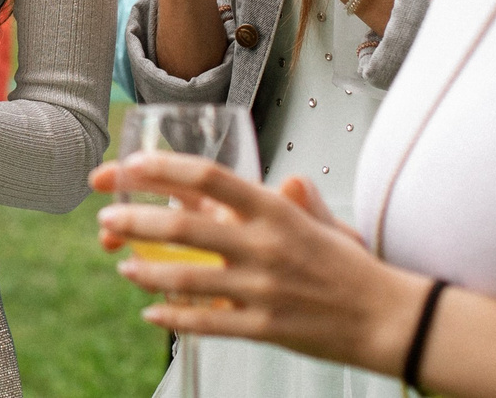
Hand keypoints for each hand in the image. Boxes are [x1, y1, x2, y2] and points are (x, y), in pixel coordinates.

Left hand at [90, 150, 430, 372]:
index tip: (128, 166)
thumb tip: (281, 182)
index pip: (207, 177)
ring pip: (186, 278)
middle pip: (183, 228)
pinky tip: (150, 310)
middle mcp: (264, 245)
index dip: (161, 169)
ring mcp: (263, 289)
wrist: (389, 318)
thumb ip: (292, 199)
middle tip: (106, 220)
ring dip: (145, 271)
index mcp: (275, 210)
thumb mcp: (320, 221)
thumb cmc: (349, 266)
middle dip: (134, 222)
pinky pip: (206, 323)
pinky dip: (172, 317)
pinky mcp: (265, 328)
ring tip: (122, 264)